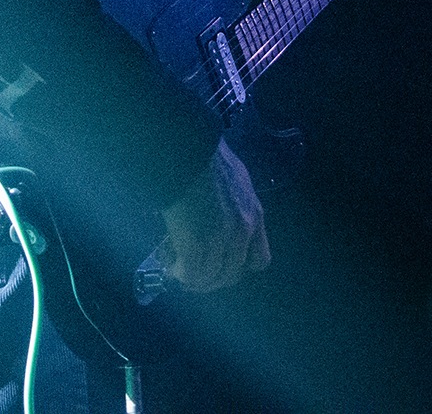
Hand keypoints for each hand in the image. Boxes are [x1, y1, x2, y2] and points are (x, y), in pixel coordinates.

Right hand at [159, 139, 269, 292]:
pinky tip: (171, 266)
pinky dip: (180, 274)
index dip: (240, 266)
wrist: (187, 152)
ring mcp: (220, 241)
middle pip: (231, 274)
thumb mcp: (237, 179)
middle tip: (194, 273)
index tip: (222, 263)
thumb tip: (221, 214)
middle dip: (212, 279)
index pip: (260, 260)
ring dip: (194, 279)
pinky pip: (191, 273)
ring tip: (178, 270)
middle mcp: (242, 233)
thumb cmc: (207, 158)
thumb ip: (237, 202)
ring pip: (210, 278)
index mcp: (255, 216)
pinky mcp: (196, 245)